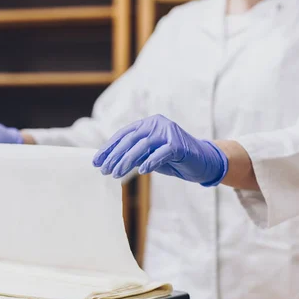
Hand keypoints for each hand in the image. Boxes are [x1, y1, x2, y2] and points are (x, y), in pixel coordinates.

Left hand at [92, 114, 227, 185]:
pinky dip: (151, 161)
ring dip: (127, 161)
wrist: (203, 162)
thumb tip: (110, 162)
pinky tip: (142, 171)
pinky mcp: (179, 144)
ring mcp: (169, 132)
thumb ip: (135, 155)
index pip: (123, 135)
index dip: (108, 148)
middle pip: (130, 139)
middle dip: (114, 156)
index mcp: (148, 124)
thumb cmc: (174, 159)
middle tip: (104, 170)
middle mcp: (157, 123)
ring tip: (116, 174)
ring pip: (143, 146)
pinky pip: (162, 153)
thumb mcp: (150, 156)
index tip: (96, 162)